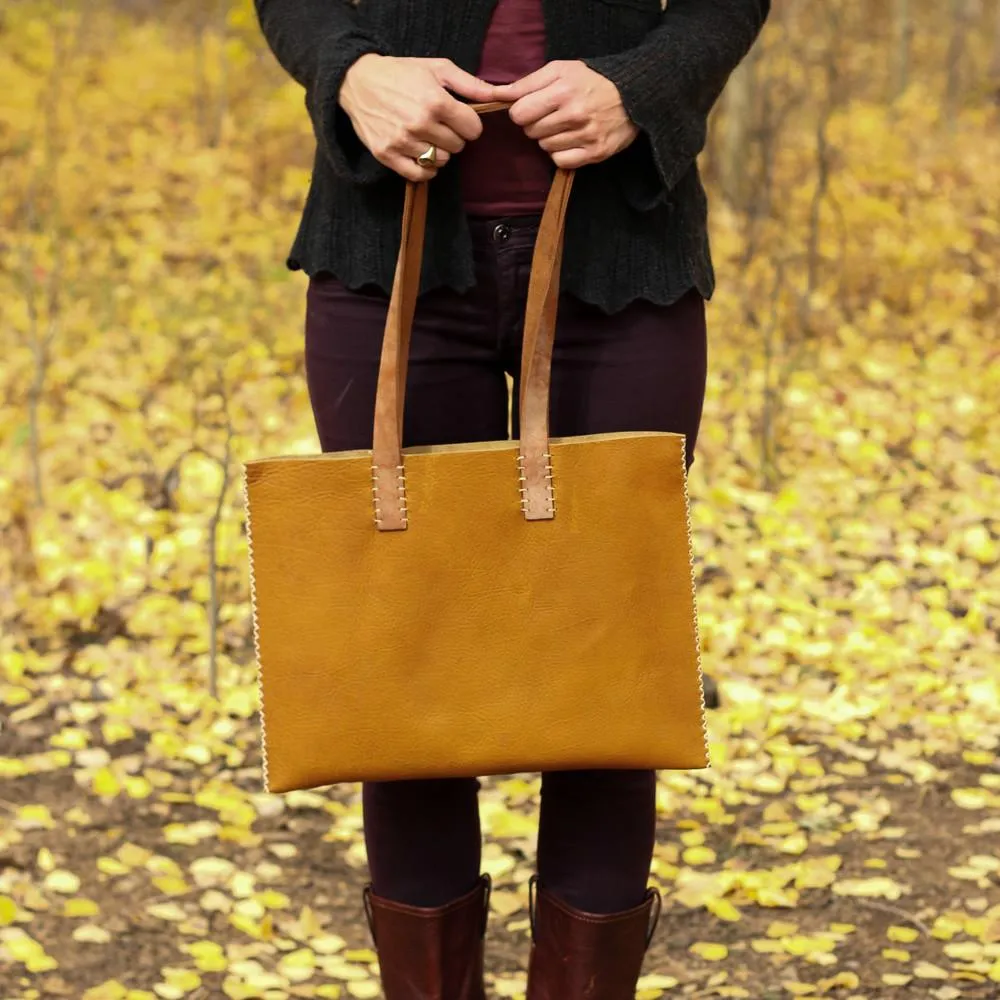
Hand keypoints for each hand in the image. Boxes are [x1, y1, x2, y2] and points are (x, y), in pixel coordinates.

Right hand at [339, 54, 497, 180]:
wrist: (357, 81)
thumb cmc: (401, 73)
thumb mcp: (436, 69)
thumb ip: (469, 84)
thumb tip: (497, 95)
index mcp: (435, 101)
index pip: (473, 129)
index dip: (469, 124)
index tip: (459, 119)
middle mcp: (419, 123)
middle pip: (458, 147)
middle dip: (454, 136)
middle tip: (440, 125)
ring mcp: (402, 142)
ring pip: (441, 161)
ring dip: (439, 152)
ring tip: (428, 136)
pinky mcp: (388, 155)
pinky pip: (420, 175)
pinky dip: (426, 169)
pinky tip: (421, 154)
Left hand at [493, 61, 638, 168]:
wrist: (633, 94)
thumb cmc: (591, 80)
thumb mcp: (560, 69)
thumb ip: (527, 82)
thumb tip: (497, 93)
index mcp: (563, 91)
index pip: (519, 113)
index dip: (522, 111)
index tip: (533, 107)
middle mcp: (574, 114)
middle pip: (531, 132)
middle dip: (536, 124)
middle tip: (553, 115)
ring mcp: (586, 136)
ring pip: (545, 147)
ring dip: (550, 138)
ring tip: (565, 126)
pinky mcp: (594, 153)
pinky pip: (560, 161)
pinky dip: (561, 154)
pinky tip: (572, 141)